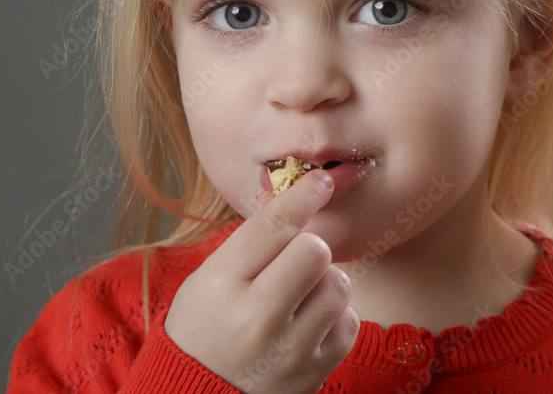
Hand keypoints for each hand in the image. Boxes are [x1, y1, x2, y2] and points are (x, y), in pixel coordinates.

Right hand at [164, 170, 359, 393]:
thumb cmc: (204, 328)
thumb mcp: (209, 279)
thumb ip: (250, 244)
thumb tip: (293, 198)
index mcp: (222, 284)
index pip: (274, 225)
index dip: (303, 195)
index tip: (320, 181)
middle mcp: (257, 317)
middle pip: (315, 250)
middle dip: (309, 249)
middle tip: (292, 263)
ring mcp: (290, 349)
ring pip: (338, 284)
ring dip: (324, 282)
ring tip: (298, 298)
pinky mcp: (315, 371)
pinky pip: (348, 320)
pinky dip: (333, 316)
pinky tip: (307, 325)